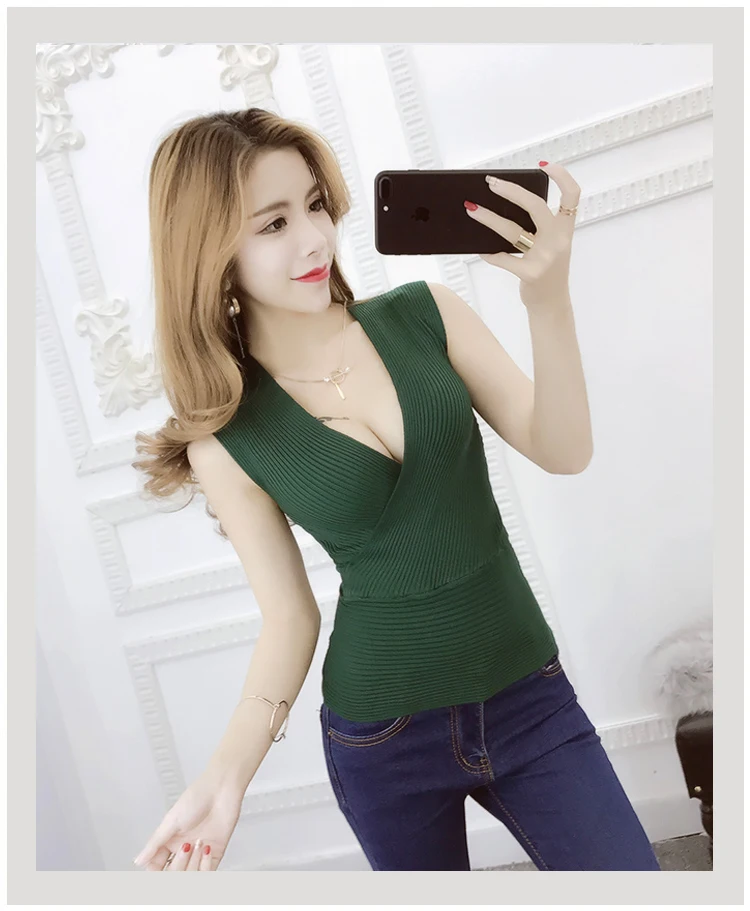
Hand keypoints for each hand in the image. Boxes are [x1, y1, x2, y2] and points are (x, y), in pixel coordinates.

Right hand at [132, 770, 244, 871]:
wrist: (222, 788)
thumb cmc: (197, 796)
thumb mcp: (172, 820)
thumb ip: (156, 843)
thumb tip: (138, 860)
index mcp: (169, 841)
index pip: (156, 866)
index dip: (155, 872)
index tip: (156, 871)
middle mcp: (183, 850)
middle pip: (173, 874)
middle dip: (177, 865)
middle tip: (184, 847)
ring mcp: (199, 853)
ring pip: (190, 876)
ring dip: (192, 864)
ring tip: (197, 843)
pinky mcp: (215, 853)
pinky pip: (208, 872)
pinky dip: (206, 866)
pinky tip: (206, 849)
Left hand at [464, 161, 580, 309]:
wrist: (551, 304)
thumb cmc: (547, 270)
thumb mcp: (551, 246)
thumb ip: (538, 228)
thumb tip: (504, 205)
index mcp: (565, 229)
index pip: (572, 195)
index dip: (561, 176)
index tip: (542, 165)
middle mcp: (559, 240)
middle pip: (535, 206)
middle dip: (511, 191)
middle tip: (491, 183)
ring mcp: (545, 257)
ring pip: (512, 230)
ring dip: (488, 218)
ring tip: (471, 209)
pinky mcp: (531, 273)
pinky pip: (503, 257)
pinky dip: (489, 253)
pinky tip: (479, 249)